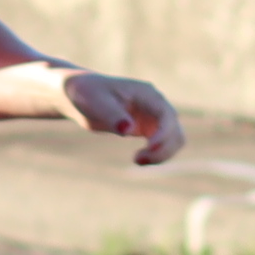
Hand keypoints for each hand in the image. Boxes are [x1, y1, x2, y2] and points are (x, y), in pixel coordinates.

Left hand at [58, 67, 182, 165]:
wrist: (78, 95)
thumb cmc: (85, 93)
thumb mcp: (95, 102)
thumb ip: (112, 115)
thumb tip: (128, 129)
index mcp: (146, 94)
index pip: (166, 115)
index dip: (163, 134)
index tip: (149, 148)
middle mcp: (155, 104)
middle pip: (175, 130)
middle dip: (163, 149)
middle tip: (137, 160)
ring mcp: (153, 117)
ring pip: (173, 140)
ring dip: (162, 154)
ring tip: (137, 160)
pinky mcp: (147, 128)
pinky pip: (162, 145)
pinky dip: (156, 155)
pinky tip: (138, 159)